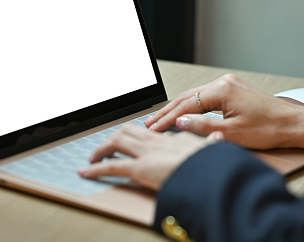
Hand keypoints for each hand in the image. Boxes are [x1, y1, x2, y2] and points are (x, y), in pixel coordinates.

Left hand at [78, 125, 223, 190]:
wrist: (212, 172)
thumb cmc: (213, 164)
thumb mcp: (214, 151)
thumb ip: (211, 144)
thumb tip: (217, 139)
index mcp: (173, 139)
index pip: (150, 132)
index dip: (138, 134)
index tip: (132, 138)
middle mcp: (157, 142)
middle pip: (129, 131)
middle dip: (114, 138)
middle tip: (106, 147)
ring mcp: (147, 153)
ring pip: (116, 141)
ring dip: (102, 149)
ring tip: (93, 157)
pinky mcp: (140, 167)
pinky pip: (111, 166)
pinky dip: (95, 169)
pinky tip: (86, 171)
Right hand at [144, 74, 303, 151]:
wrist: (292, 124)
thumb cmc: (268, 128)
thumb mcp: (231, 133)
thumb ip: (202, 126)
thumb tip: (180, 122)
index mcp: (222, 90)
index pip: (186, 105)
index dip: (168, 118)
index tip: (155, 128)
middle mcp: (223, 82)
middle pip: (186, 96)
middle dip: (167, 111)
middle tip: (150, 122)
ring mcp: (228, 84)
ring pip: (194, 95)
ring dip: (178, 108)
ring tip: (161, 119)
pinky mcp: (233, 89)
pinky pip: (205, 96)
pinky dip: (191, 105)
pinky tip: (183, 112)